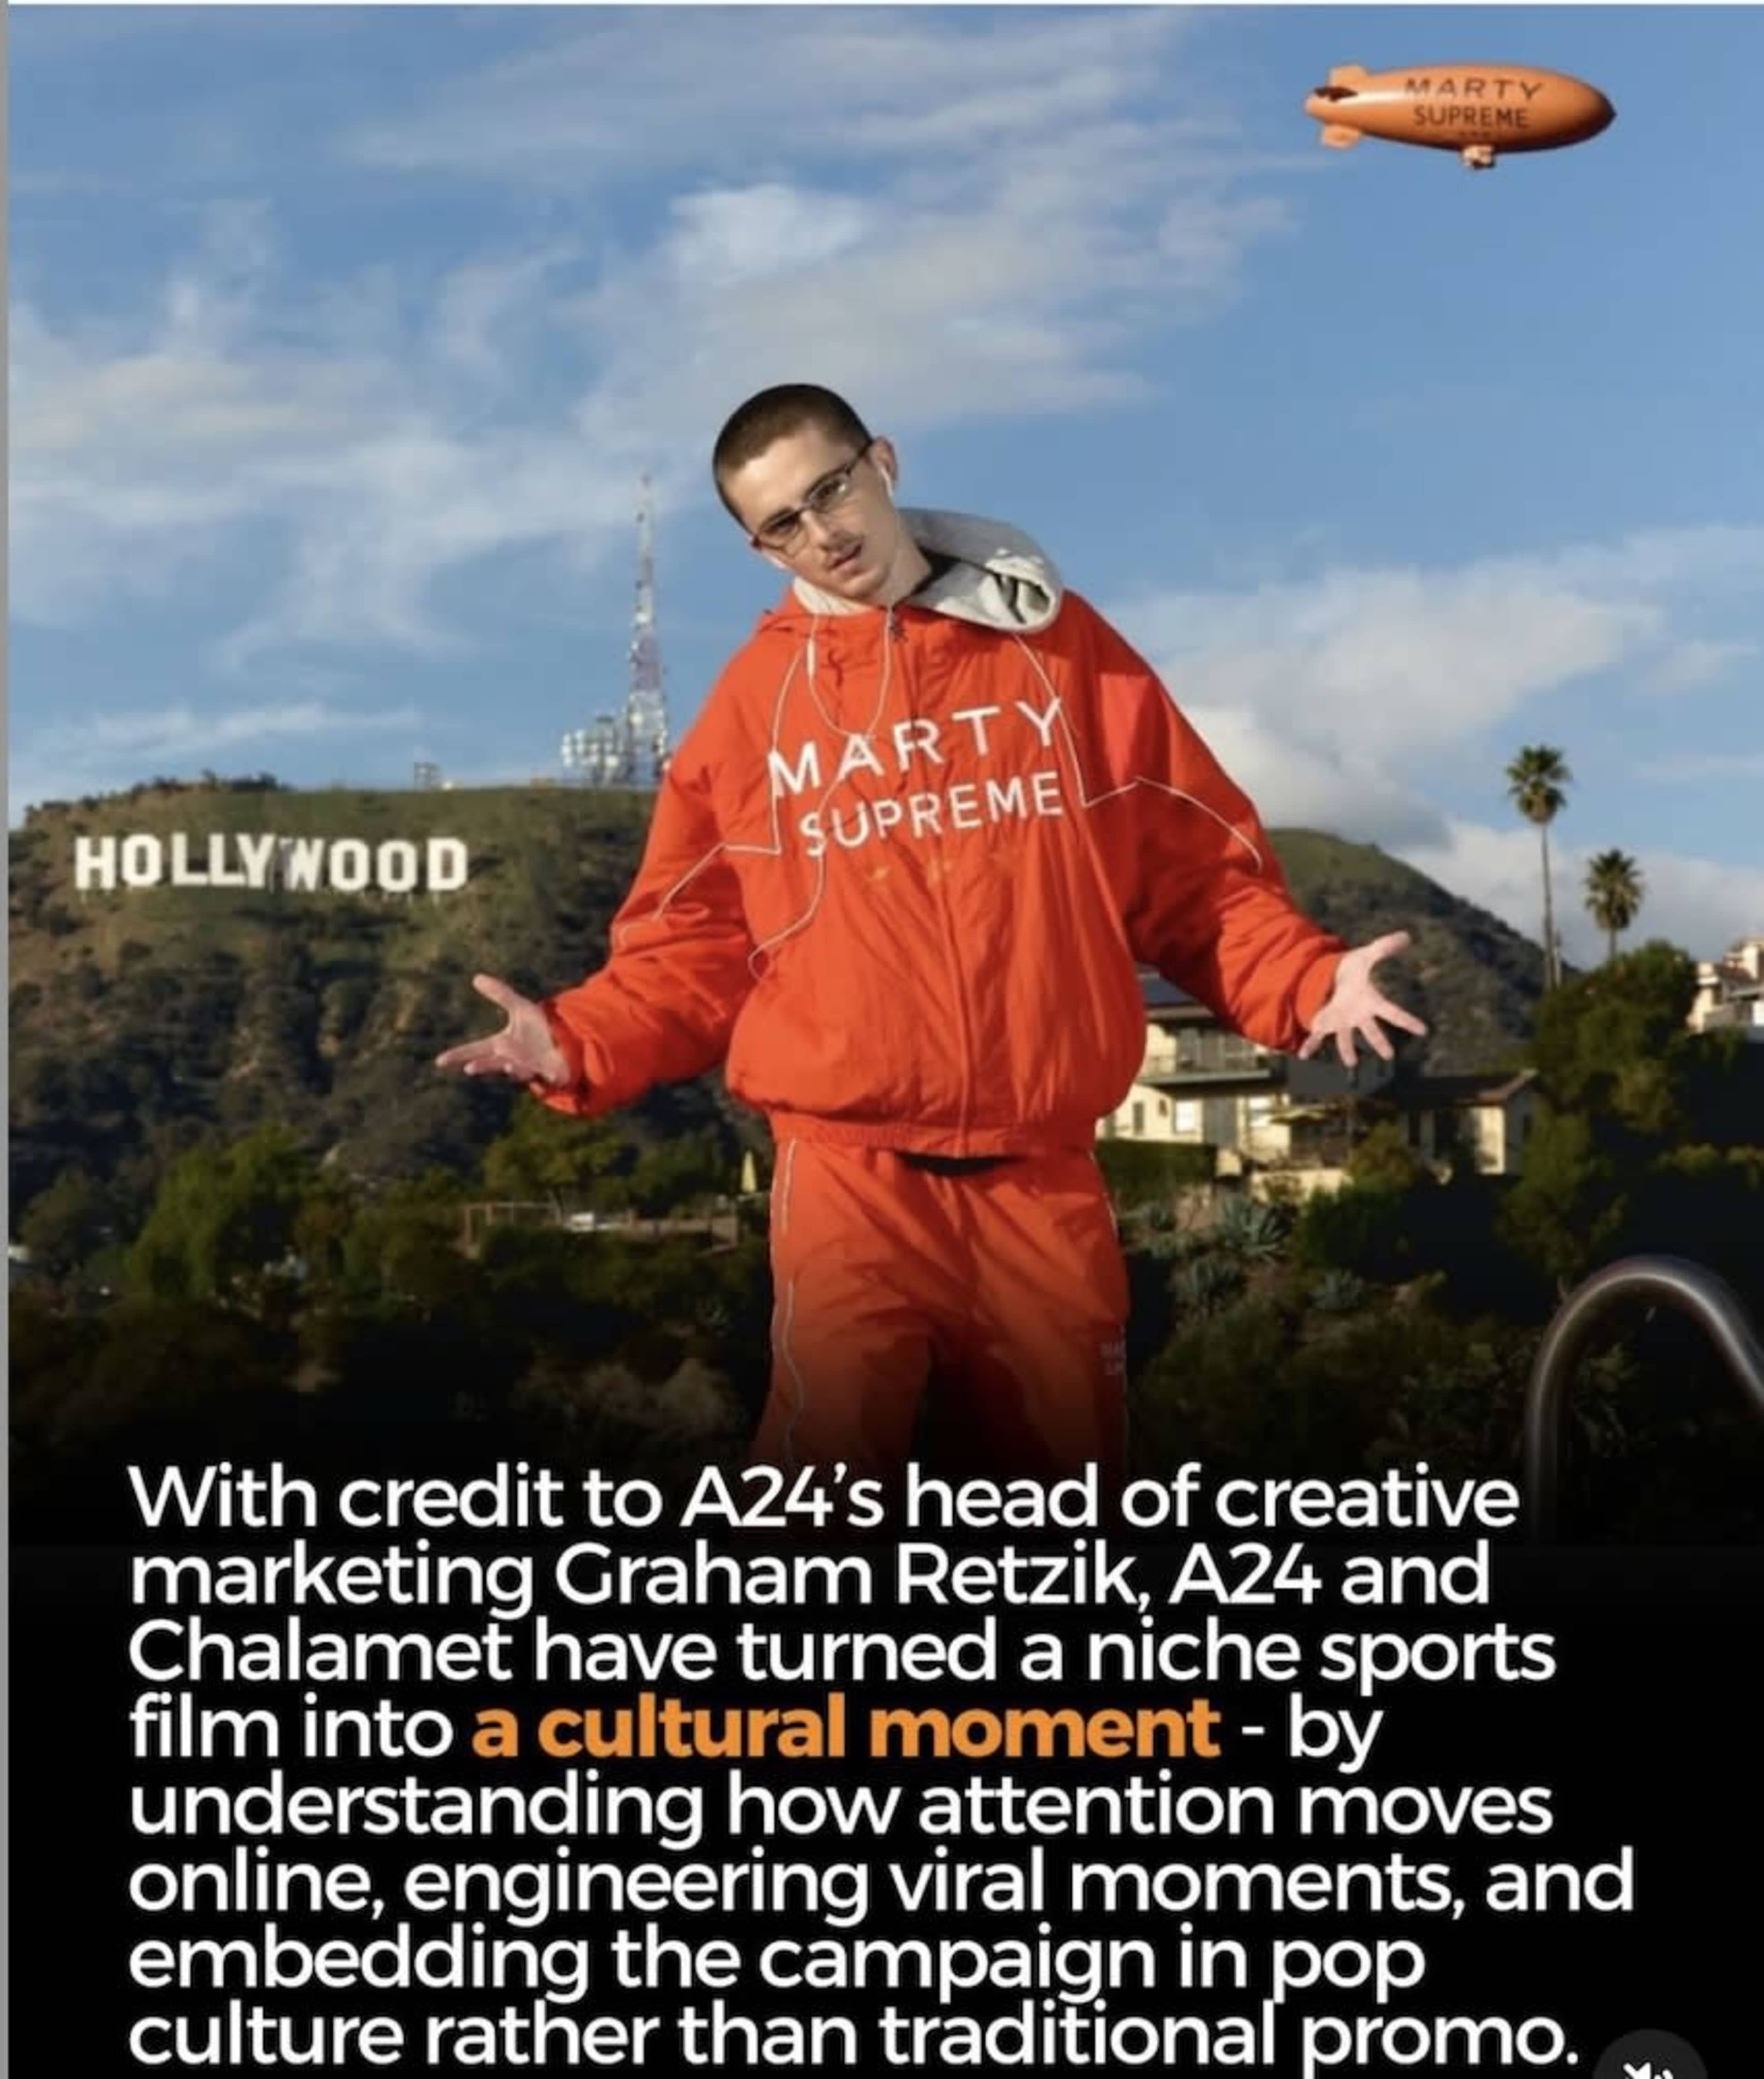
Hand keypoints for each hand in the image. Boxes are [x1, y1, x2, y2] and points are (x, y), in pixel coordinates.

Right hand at [434, 974, 570, 1085]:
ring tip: (507, 1064)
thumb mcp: (520, 1007)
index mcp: (501, 1045)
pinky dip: (542, 1073)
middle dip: (482, 1065)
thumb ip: (500, 994)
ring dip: (512, 1068)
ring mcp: (528, 1068)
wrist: (565, 1041)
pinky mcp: (548, 1074)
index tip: (439, 1061)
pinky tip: (541, 1070)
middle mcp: (511, 1059)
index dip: (457, 1055)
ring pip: (517, 1070)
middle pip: (492, 1063)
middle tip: (470, 1067)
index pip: (475, 1049)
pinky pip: (544, 1075)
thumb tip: (476, 977)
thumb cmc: (539, 1028)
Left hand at [1298, 931, 1427, 1067]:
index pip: (1392, 1012)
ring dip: (1346, 1050)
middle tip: (1389, 1055)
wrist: (1331, 976)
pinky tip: (1303, 1054)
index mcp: (1371, 1001)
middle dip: (1379, 1042)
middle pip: (1371, 1030)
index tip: (1423, 1030)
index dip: (1407, 1021)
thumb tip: (1406, 935)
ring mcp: (1342, 1021)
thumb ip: (1384, 946)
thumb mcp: (1366, 955)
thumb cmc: (1352, 970)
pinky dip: (1311, 1045)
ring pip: (1345, 1038)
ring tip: (1351, 1063)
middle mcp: (1359, 1015)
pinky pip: (1318, 1036)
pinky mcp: (1325, 1023)